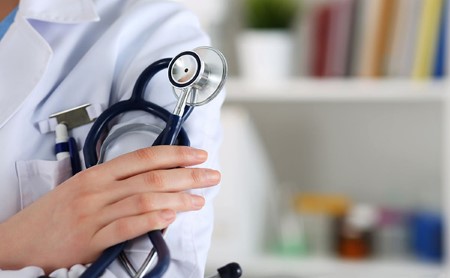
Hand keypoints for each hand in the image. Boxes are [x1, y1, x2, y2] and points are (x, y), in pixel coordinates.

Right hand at [0, 146, 219, 272]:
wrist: (18, 243)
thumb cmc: (53, 216)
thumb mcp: (81, 189)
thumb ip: (115, 185)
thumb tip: (154, 184)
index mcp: (96, 175)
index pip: (143, 157)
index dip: (175, 154)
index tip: (199, 154)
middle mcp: (97, 191)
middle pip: (151, 177)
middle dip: (188, 175)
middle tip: (211, 175)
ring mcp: (93, 215)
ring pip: (145, 200)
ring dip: (178, 200)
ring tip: (199, 200)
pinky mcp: (90, 242)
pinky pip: (127, 228)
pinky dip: (153, 222)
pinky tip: (171, 219)